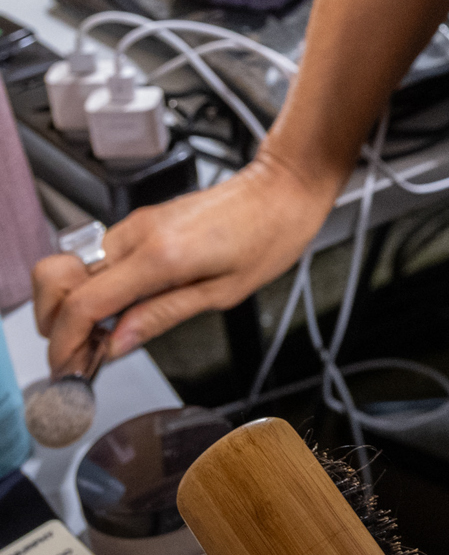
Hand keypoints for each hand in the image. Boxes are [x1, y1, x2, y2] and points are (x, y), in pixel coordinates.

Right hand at [32, 155, 337, 375]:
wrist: (284, 187)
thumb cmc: (270, 233)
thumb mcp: (224, 292)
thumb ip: (163, 315)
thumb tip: (118, 344)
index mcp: (160, 255)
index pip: (83, 303)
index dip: (65, 342)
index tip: (69, 367)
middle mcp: (140, 234)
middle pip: (61, 282)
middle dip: (58, 324)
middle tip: (80, 354)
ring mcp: (138, 224)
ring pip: (75, 270)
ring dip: (75, 306)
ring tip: (101, 337)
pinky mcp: (143, 221)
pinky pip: (101, 259)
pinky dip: (96, 287)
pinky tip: (120, 309)